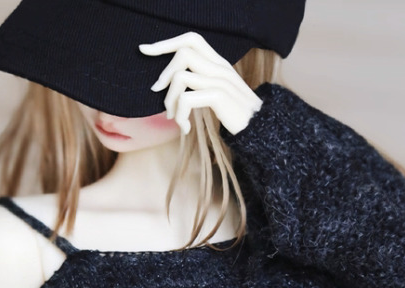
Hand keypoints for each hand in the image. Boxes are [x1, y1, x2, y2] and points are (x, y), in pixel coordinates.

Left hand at [139, 31, 262, 134]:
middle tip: (158, 94)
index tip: (144, 50)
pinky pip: (188, 99)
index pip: (190, 39)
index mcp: (218, 63)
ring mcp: (221, 81)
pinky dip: (180, 116)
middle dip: (164, 74)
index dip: (165, 43)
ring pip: (181, 77)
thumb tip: (171, 84)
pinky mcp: (220, 97)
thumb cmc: (235, 116)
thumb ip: (199, 83)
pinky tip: (185, 129)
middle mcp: (220, 67)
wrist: (260, 131)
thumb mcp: (216, 94)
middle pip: (183, 52)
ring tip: (174, 118)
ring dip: (170, 101)